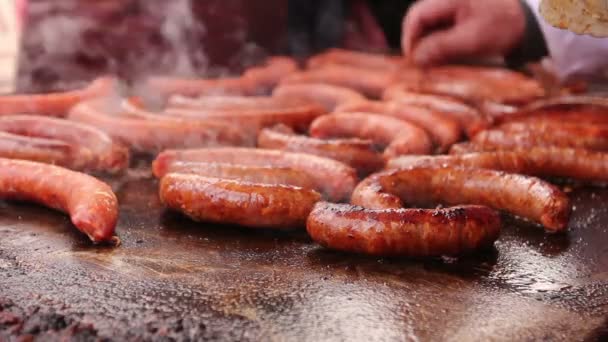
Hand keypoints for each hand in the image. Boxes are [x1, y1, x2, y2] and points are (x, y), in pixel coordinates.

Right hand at [401, 0, 525, 65]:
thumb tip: (416, 59)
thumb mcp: (472, 39)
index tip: (413, 61)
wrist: (532, 20)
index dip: (409, 39)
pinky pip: (440, 27)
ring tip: (432, 62)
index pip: (416, 16)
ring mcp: (453, 5)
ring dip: (428, 44)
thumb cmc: (504, 26)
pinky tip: (444, 55)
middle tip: (421, 65)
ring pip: (429, 25)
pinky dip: (438, 42)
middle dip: (417, 43)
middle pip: (420, 20)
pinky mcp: (460, 13)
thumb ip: (442, 47)